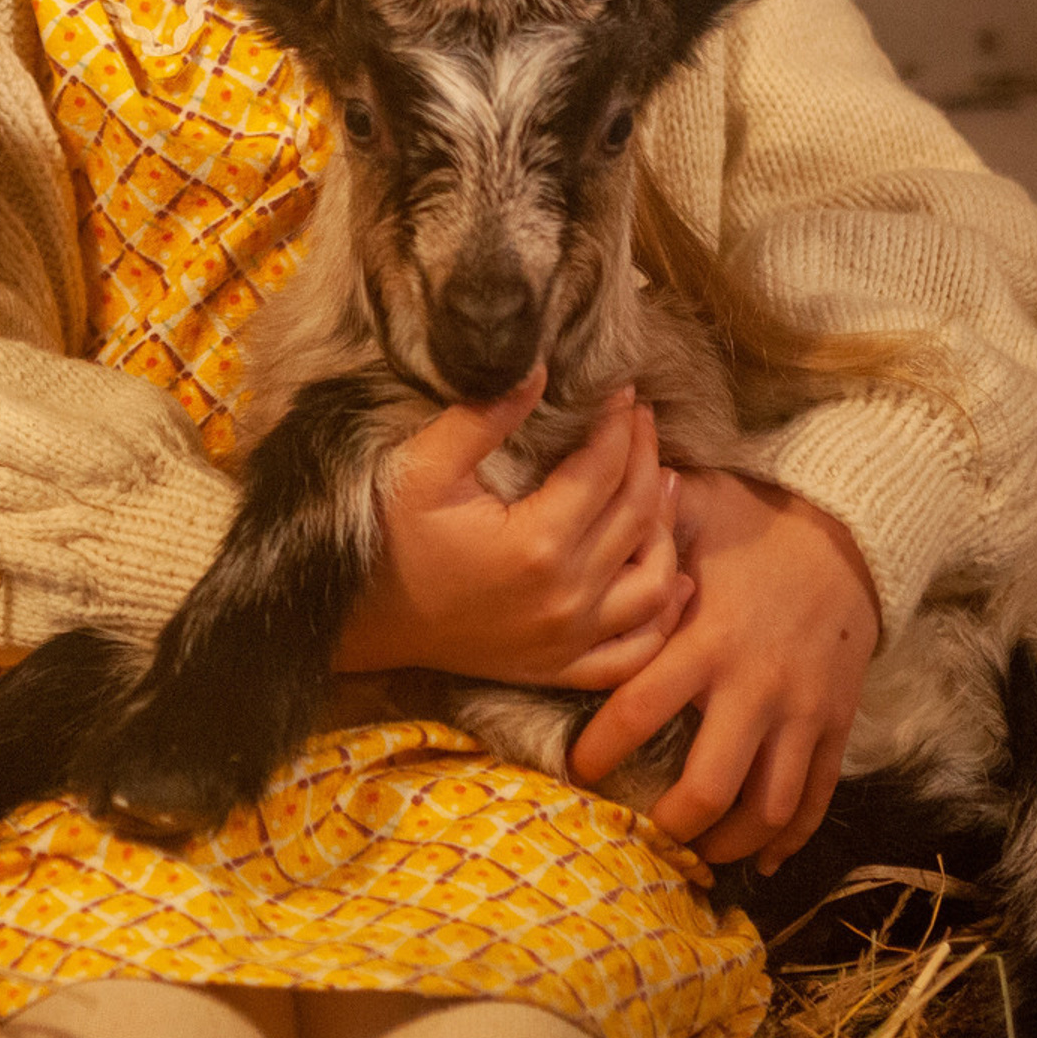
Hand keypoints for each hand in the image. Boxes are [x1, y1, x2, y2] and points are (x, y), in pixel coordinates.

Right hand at [334, 374, 690, 689]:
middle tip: (642, 420)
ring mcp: (568, 639)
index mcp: (538, 542)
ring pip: (651, 584)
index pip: (603, 469)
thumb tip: (537, 370)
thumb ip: (482, 418)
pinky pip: (633, 651)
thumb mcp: (424, 468)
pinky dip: (663, 619)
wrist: (363, 618)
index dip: (618, 424)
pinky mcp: (559, 667)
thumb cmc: (389, 537)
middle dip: (645, 457)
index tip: (623, 390)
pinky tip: (674, 584)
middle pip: (635, 516)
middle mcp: (567, 595)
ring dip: (666, 531)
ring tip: (664, 484)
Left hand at [569, 471, 878, 869]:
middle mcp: (754, 687)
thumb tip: (580, 519)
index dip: (601, 749)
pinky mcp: (836, 726)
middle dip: (670, 822)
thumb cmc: (752, 522)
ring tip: (695, 853)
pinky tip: (762, 862)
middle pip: (710, 784)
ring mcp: (801, 713)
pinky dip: (790, 838)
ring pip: (768, 807)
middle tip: (639, 831)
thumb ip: (638, 525)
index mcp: (705, 639)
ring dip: (729, 843)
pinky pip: (817, 798)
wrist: (849, 538)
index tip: (577, 769)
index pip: (639, 709)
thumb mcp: (691, 509)